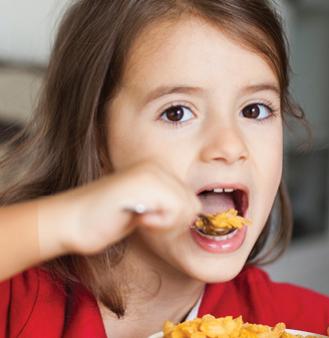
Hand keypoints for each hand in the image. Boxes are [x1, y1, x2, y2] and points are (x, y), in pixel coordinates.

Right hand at [42, 161, 201, 255]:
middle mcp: (156, 166)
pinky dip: (160, 222)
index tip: (149, 220)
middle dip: (174, 223)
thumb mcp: (145, 211)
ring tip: (141, 218)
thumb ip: (168, 207)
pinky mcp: (145, 182)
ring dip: (166, 223)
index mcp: (157, 171)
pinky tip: (140, 218)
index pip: (192, 200)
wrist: (68, 222)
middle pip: (194, 204)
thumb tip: (197, 210)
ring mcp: (151, 172)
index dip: (175, 220)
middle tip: (146, 221)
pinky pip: (175, 209)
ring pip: (187, 207)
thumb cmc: (103, 221)